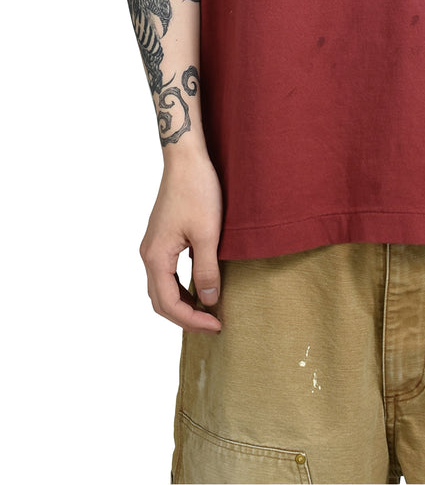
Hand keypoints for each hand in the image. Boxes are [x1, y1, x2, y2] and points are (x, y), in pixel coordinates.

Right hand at [139, 154, 223, 332]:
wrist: (186, 159)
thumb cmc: (197, 190)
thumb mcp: (208, 233)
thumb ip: (207, 270)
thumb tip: (208, 302)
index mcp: (156, 257)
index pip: (168, 304)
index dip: (192, 320)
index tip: (216, 325)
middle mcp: (148, 254)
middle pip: (160, 301)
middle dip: (185, 317)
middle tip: (213, 325)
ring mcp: (153, 246)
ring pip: (161, 288)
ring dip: (181, 303)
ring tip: (208, 311)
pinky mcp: (161, 238)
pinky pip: (166, 273)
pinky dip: (180, 287)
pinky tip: (199, 287)